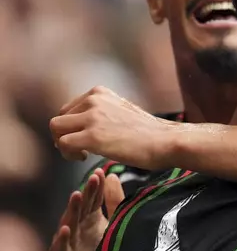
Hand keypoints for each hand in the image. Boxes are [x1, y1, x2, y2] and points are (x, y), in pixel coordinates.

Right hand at [45, 169, 124, 250]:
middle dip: (85, 193)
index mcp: (89, 219)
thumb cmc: (99, 250)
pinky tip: (65, 229)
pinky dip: (61, 241)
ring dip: (71, 211)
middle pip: (80, 210)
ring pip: (68, 226)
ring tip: (77, 195)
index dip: (96, 186)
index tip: (101, 171)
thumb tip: (111, 176)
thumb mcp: (112, 224)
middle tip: (92, 179)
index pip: (92, 199)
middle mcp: (76, 229)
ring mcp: (67, 245)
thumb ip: (114, 201)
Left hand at [49, 86, 174, 169]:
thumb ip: (102, 112)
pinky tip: (85, 157)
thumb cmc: (148, 132)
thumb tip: (84, 124)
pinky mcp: (92, 136)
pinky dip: (69, 154)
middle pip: (59, 118)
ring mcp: (92, 117)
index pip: (69, 108)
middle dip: (64, 135)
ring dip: (63, 144)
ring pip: (56, 128)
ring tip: (81, 154)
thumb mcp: (121, 110)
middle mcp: (93, 100)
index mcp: (100, 93)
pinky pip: (63, 144)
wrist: (165, 141)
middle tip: (80, 149)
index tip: (84, 138)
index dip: (72, 126)